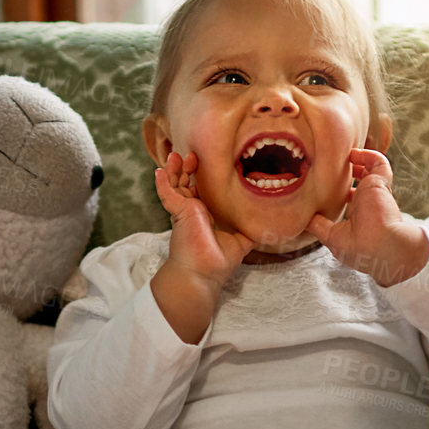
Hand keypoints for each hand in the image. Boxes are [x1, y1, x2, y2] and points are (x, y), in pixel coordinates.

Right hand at [154, 151, 254, 285]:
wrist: (204, 274)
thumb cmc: (218, 262)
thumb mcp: (241, 241)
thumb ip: (251, 229)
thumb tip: (268, 225)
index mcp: (204, 215)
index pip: (200, 190)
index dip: (201, 177)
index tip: (207, 164)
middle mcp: (192, 211)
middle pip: (186, 183)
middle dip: (187, 168)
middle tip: (192, 154)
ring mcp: (183, 211)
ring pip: (175, 185)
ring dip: (174, 169)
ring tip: (175, 155)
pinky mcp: (179, 212)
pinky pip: (166, 194)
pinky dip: (162, 182)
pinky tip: (159, 171)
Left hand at [307, 148, 428, 286]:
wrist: (381, 248)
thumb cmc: (360, 248)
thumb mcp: (332, 237)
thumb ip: (319, 226)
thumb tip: (304, 219)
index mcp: (357, 214)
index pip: (351, 196)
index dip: (341, 188)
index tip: (326, 180)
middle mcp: (367, 201)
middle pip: (360, 180)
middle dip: (349, 170)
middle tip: (333, 162)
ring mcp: (374, 192)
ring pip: (370, 168)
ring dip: (359, 159)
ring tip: (346, 154)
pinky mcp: (380, 183)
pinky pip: (379, 162)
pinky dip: (369, 155)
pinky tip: (354, 154)